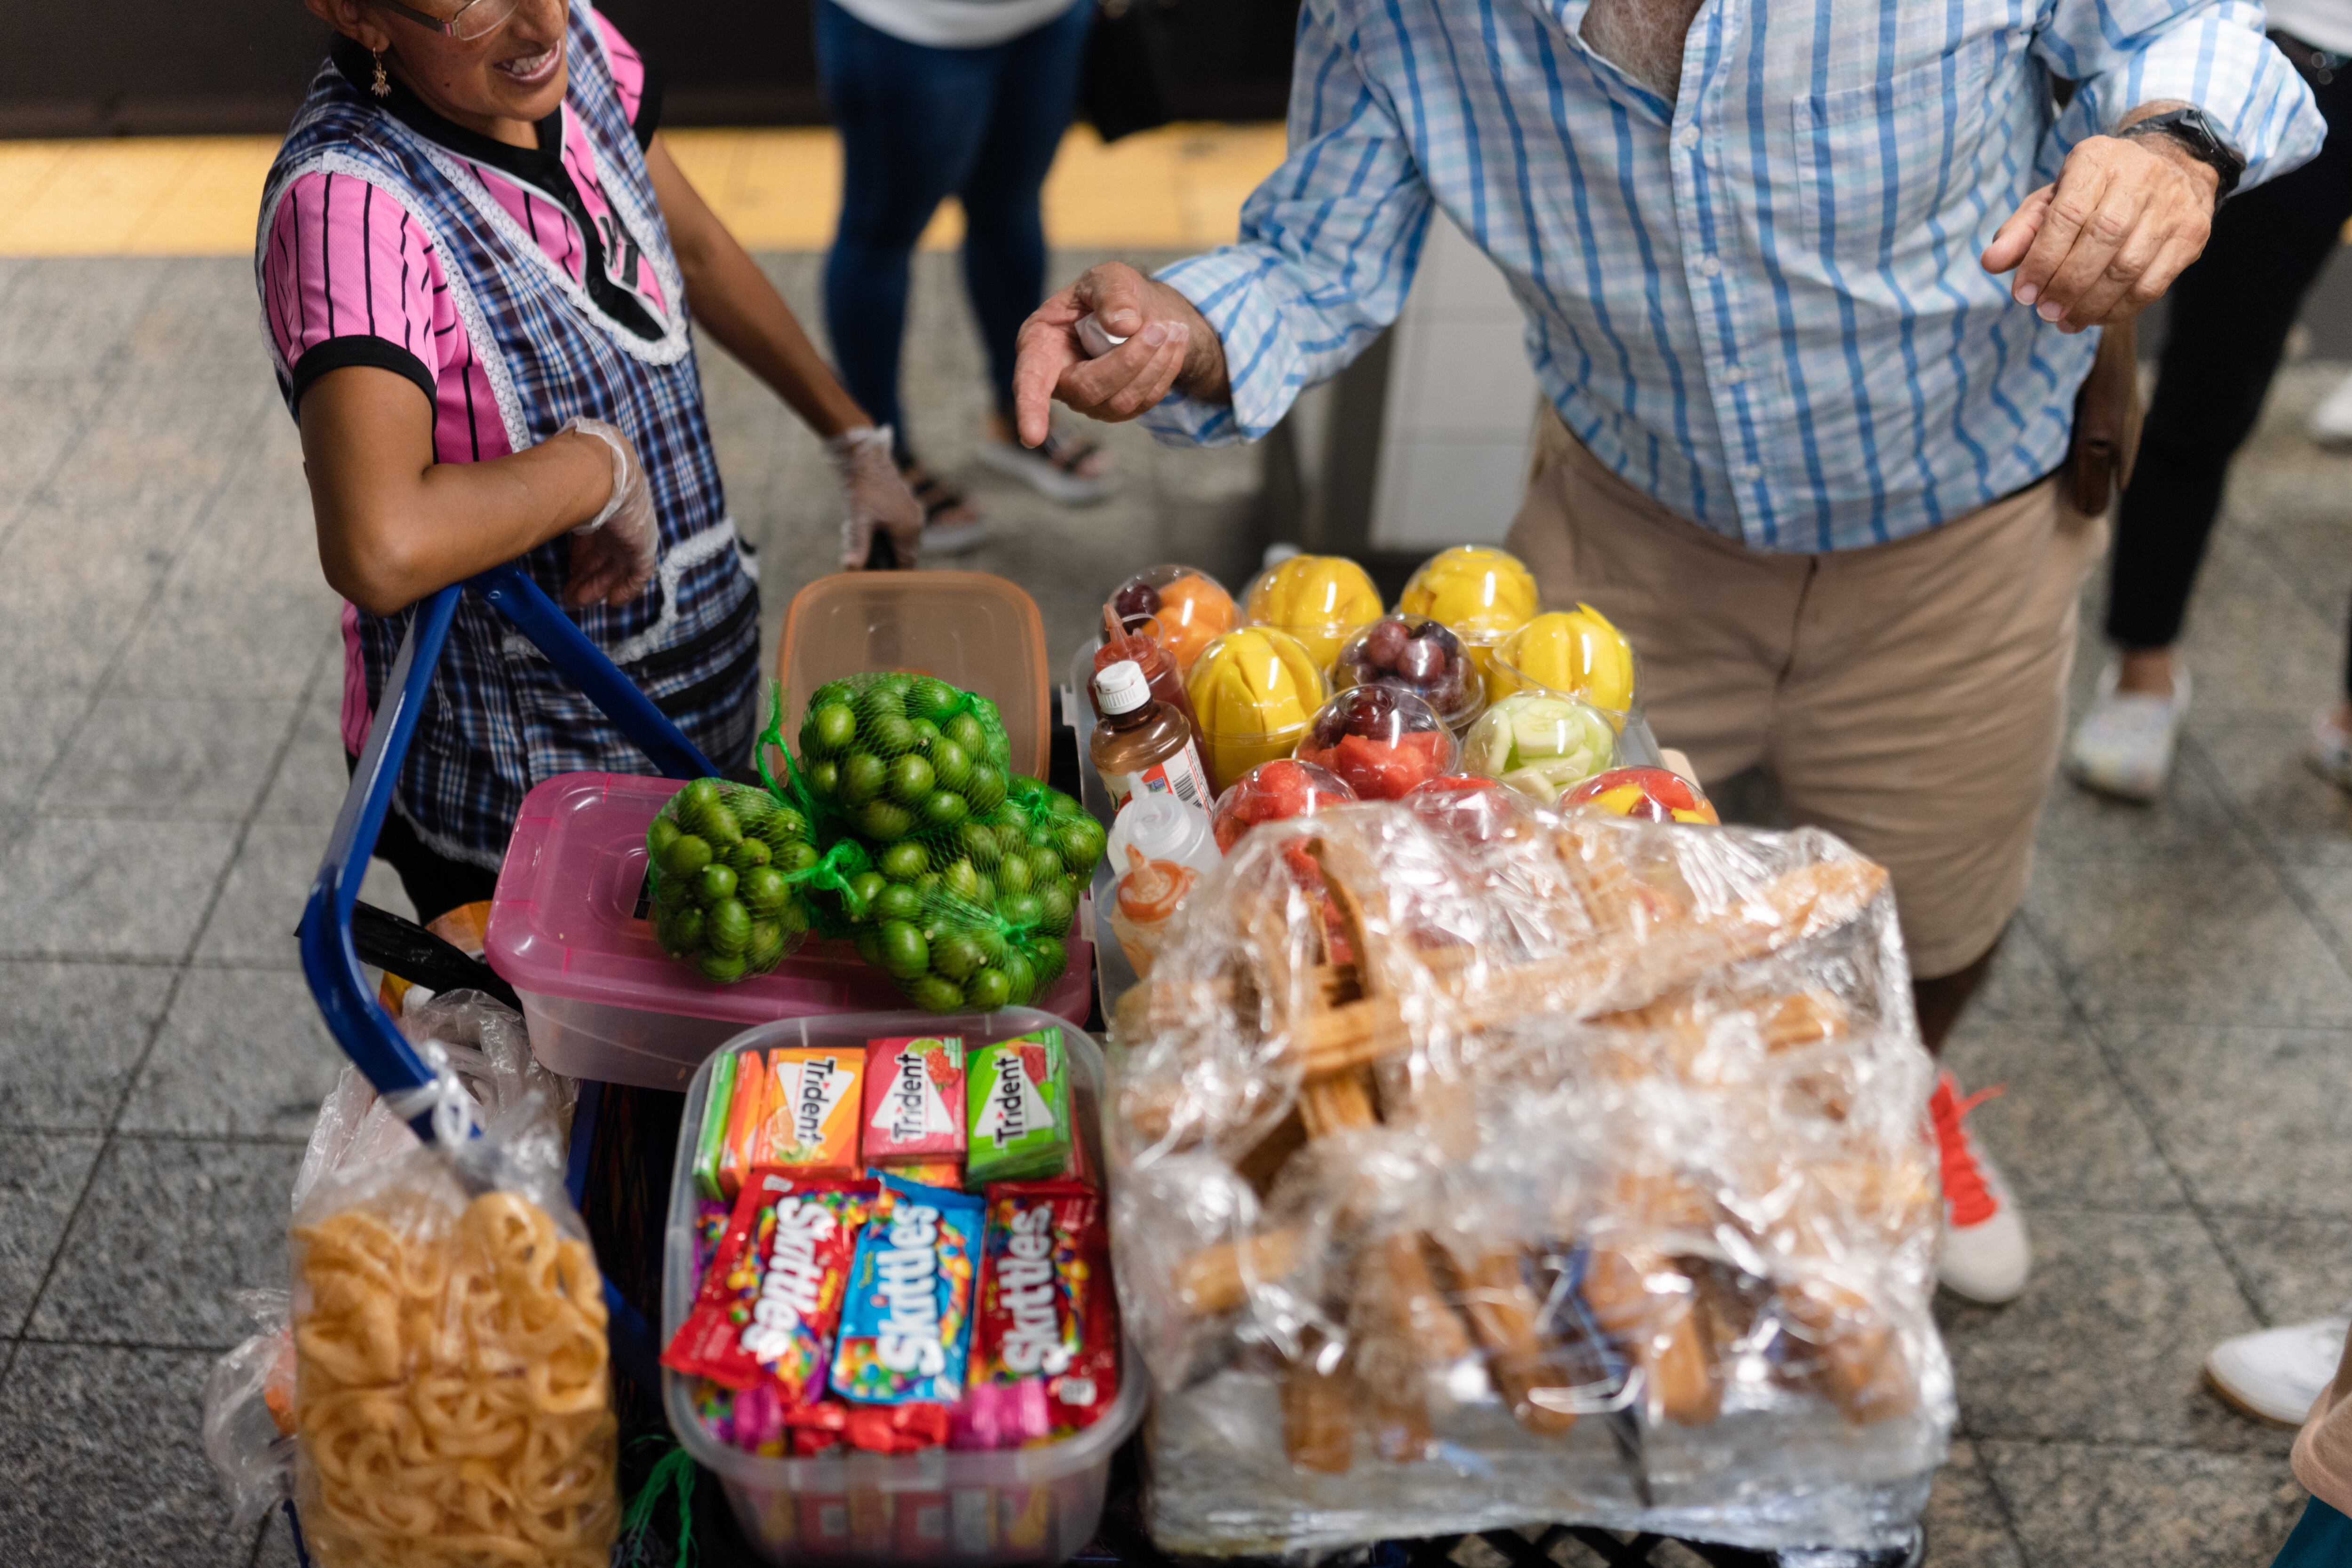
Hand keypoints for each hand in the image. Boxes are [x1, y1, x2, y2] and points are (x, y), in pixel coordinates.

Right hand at [558, 417, 657, 605]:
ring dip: (597, 585)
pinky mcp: (643, 547)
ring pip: (616, 566)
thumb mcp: (560, 496)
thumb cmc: (574, 479)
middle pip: (603, 554)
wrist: (602, 473)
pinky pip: (639, 574)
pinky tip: (613, 601)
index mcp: (602, 507)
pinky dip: (627, 589)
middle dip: (585, 575)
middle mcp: (618, 521)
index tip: (568, 571)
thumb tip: (520, 508)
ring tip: (578, 601)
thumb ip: (550, 507)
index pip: (592, 538)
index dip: (580, 557)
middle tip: (568, 594)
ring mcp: (633, 533)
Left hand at [828, 426, 922, 569]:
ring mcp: (914, 512)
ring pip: (904, 541)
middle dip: (890, 562)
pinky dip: (892, 536)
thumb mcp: (858, 520)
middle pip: (906, 554)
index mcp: (908, 530)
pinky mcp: (908, 504)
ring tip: (871, 550)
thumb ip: (858, 546)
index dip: (893, 577)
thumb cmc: (863, 488)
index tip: (881, 586)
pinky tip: (876, 533)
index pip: (905, 565)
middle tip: (871, 569)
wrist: (867, 458)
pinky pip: (903, 528)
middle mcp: (916, 523)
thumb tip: (851, 569)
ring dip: (891, 549)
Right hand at [1010, 262, 1228, 445]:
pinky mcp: (1116, 409)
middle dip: (1128, 362)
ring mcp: (1087, 401)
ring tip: (1173, 329)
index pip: (1030, 381)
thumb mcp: (1109, 277)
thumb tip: (1124, 326)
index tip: (1032, 437)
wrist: (1139, 312)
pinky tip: (1173, 344)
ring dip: (1154, 365)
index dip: (1031, 408)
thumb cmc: (1112, 294)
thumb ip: (1112, 293)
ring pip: (1120, 402)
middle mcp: (1059, 380)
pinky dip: (1164, 372)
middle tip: (1161, 328)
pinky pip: (1143, 403)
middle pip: (1088, 390)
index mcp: (1040, 344)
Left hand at [1981, 117, 2219, 332]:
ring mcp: (2173, 204)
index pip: (2068, 214)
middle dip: (2067, 285)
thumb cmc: (2098, 191)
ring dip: (2091, 304)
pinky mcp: (2193, 232)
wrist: (2173, 165)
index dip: (2042, 260)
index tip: (2023, 294)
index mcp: (2097, 159)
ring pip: (2129, 266)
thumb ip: (2021, 230)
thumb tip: (1991, 262)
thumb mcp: (2053, 199)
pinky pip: (2154, 283)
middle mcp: (2141, 175)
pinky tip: (2096, 317)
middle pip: (2102, 240)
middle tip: (2045, 312)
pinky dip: (2120, 308)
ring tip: (2065, 321)